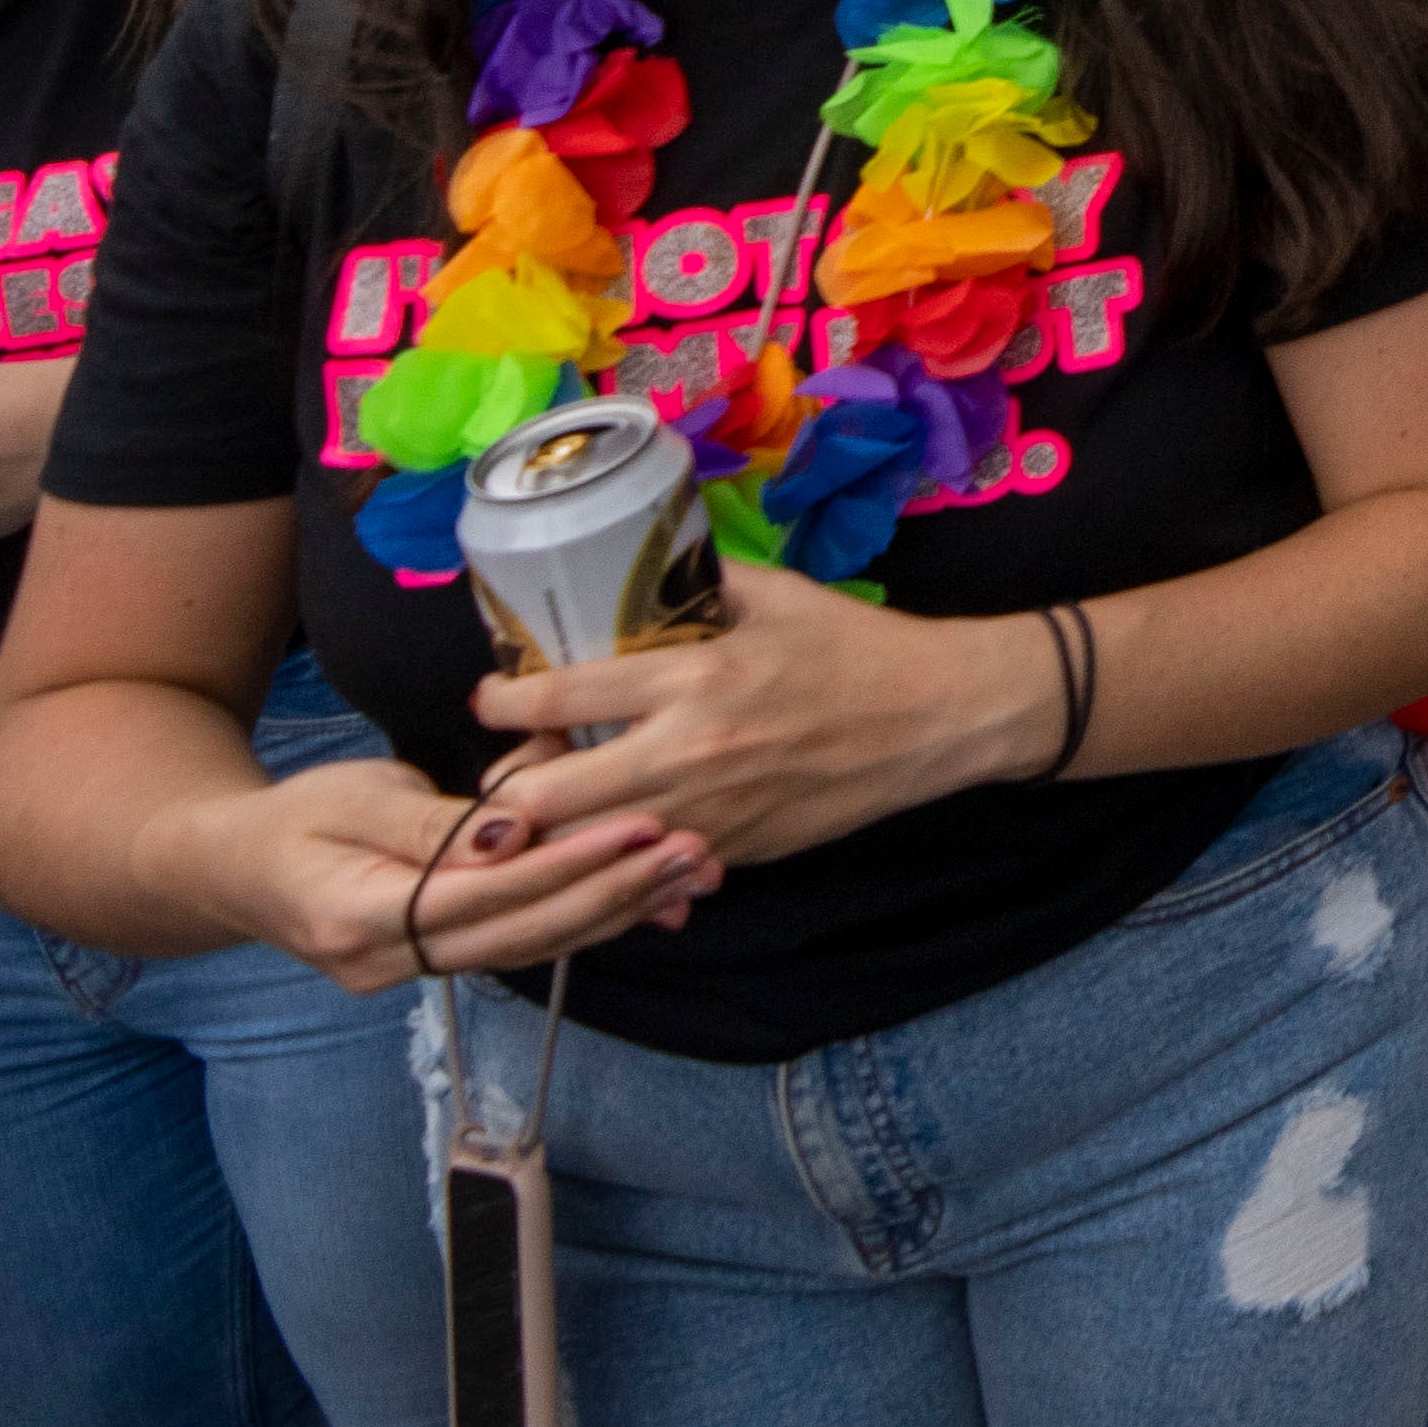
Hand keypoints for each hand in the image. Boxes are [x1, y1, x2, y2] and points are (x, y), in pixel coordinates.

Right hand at [222, 748, 703, 995]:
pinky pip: (522, 944)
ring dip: (616, 910)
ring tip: (690, 871)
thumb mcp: (351, 796)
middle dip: (614, 892)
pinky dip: (586, 919)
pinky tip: (647, 897)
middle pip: (522, 934)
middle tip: (692, 850)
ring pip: (532, 948)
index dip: (569, 863)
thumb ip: (431, 820)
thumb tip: (511, 831)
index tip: (643, 826)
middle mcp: (388, 962)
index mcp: (359, 917)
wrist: (233, 871)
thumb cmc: (292, 816)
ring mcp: (411, 973)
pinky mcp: (437, 963)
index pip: (486, 895)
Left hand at [454, 557, 1041, 872]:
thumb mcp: (778, 596)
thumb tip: (638, 562)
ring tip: (559, 801)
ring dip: (559, 827)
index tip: (490, 695)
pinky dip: (622, 851)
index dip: (503, 699)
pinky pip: (646, 864)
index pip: (561, 698)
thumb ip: (701, 585)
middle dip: (508, 788)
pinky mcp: (731, 852)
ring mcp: (707, 815)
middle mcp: (689, 755)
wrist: (937, 718)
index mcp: (696, 680)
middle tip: (517, 765)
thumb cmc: (857, 649)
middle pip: (543, 798)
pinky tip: (627, 827)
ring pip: (583, 845)